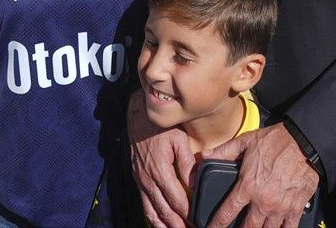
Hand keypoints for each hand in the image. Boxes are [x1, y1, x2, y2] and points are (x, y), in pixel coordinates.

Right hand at [128, 90, 193, 227]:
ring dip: (165, 225)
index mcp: (160, 172)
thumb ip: (186, 162)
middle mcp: (148, 181)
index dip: (188, 215)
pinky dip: (152, 217)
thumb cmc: (160, 128)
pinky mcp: (137, 180)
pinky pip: (144, 204)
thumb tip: (194, 182)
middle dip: (178, 225)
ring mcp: (141, 182)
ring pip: (152, 212)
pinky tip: (160, 223)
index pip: (177, 201)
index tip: (198, 222)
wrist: (138, 118)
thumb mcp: (178, 139)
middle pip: (164, 212)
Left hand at [203, 123, 318, 227]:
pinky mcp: (296, 208)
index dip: (217, 224)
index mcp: (248, 186)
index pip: (227, 213)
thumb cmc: (276, 140)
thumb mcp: (245, 141)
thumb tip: (203, 156)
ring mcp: (280, 207)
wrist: (304, 141)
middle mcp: (263, 201)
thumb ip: (223, 151)